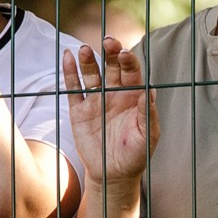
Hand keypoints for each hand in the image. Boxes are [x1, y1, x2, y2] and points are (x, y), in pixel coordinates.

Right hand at [63, 37, 156, 185]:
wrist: (113, 176)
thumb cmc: (136, 156)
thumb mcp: (147, 137)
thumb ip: (148, 114)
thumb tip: (150, 92)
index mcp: (133, 96)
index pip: (131, 71)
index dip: (128, 60)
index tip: (124, 54)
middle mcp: (114, 93)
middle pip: (111, 66)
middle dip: (110, 53)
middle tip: (108, 41)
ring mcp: (95, 100)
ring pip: (91, 74)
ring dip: (87, 60)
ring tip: (84, 50)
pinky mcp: (78, 111)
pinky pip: (73, 89)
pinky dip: (69, 73)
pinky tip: (67, 57)